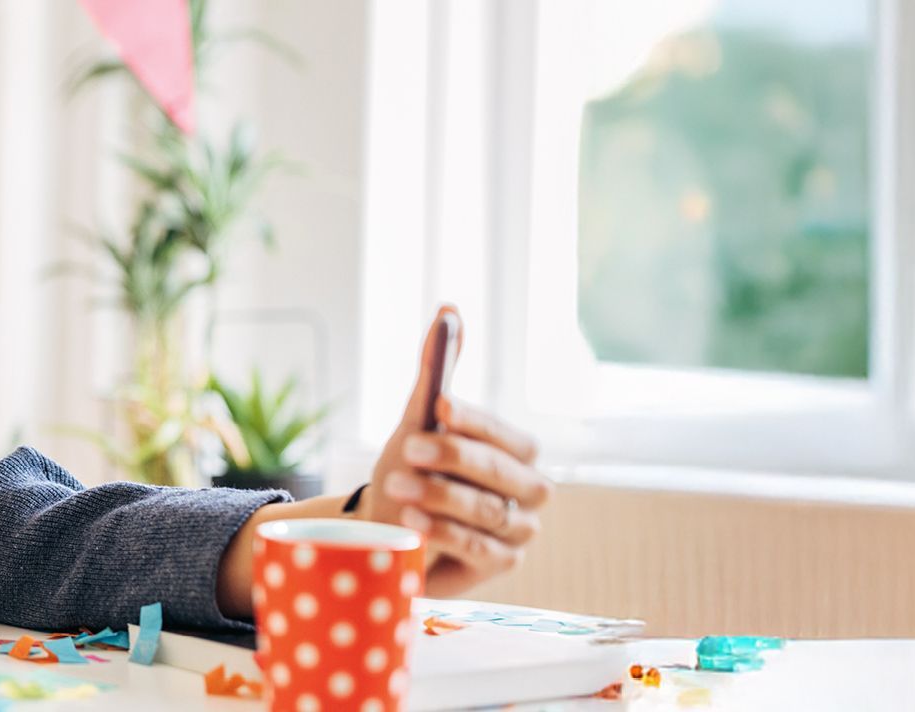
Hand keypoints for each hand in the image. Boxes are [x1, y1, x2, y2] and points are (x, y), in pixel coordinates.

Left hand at [361, 306, 550, 597]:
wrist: (385, 526)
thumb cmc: (410, 468)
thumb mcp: (418, 420)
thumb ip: (437, 369)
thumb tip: (448, 309)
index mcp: (517, 452)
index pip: (506, 435)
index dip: (474, 421)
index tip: (438, 406)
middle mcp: (528, 491)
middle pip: (502, 474)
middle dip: (455, 459)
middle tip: (409, 447)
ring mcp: (517, 532)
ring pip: (488, 512)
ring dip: (442, 497)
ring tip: (399, 487)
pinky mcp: (498, 566)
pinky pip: (478, 550)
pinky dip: (445, 534)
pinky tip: (412, 522)